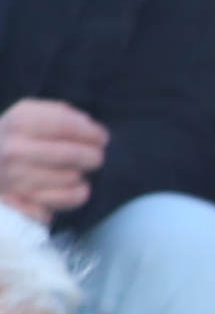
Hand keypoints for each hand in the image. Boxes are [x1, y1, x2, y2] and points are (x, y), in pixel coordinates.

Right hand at [0, 98, 104, 221]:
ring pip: (71, 178)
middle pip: (71, 155)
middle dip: (93, 156)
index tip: (102, 137)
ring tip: (77, 170)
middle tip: (95, 156)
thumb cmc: (13, 135)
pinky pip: (62, 201)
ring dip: (82, 174)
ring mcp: (14, 177)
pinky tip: (77, 188)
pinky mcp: (19, 201)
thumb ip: (58, 113)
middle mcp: (14, 150)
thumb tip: (87, 124)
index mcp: (19, 123)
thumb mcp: (28, 113)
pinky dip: (76, 195)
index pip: (66, 126)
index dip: (92, 133)